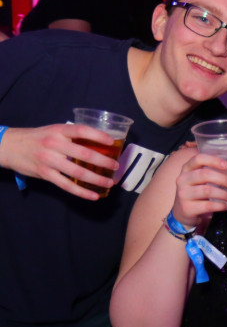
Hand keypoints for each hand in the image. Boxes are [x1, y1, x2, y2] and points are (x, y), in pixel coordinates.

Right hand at [0, 124, 119, 199]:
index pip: (81, 130)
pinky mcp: (45, 174)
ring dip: (97, 179)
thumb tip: (98, 144)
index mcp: (58, 131)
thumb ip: (71, 137)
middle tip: (116, 166)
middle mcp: (54, 144)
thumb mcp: (53, 131)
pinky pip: (66, 185)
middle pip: (84, 154)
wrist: (8, 146)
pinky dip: (82, 192)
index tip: (112, 142)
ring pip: (78, 172)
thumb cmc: (37, 138)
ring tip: (109, 183)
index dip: (98, 135)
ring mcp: (49, 160)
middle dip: (104, 162)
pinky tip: (93, 196)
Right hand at [170, 152, 226, 227]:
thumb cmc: (195, 192)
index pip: (198, 159)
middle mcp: (183, 180)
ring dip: (223, 194)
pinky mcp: (187, 208)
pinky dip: (220, 206)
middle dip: (223, 179)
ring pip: (207, 190)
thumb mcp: (197, 179)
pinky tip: (225, 206)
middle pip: (204, 174)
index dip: (213, 160)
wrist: (182, 213)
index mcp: (187, 169)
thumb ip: (209, 172)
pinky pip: (207, 205)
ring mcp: (183, 194)